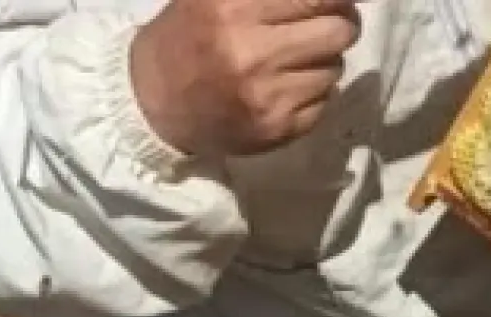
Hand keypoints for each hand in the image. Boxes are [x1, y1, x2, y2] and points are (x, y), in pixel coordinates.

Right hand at [129, 0, 360, 157]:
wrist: (151, 103)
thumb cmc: (187, 37)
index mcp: (234, 9)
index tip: (334, 1)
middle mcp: (253, 52)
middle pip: (339, 31)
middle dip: (338, 24)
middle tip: (321, 25)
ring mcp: (268, 96)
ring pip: (335, 68)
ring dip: (322, 60)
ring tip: (290, 60)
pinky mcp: (278, 130)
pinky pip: (325, 102)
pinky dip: (313, 92)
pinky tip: (284, 88)